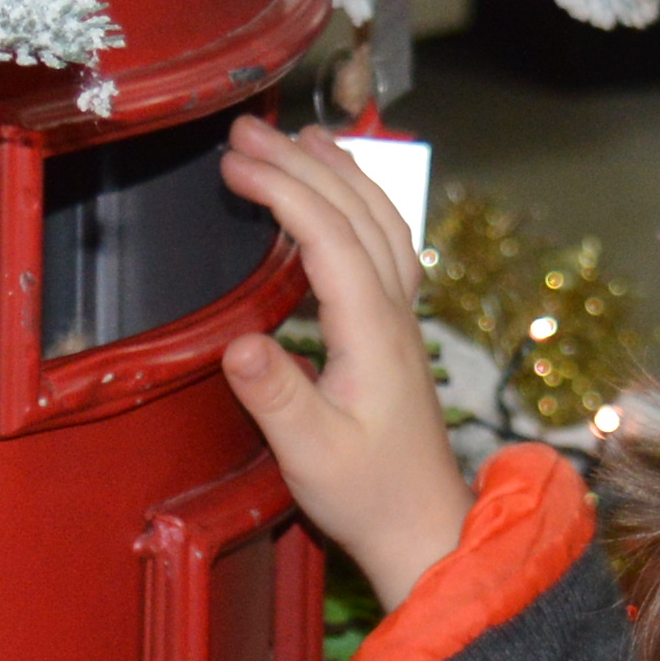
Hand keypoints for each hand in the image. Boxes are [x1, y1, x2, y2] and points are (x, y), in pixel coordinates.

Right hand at [218, 116, 472, 611]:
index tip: (234, 162)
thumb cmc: (369, 496)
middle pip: (356, 214)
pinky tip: (337, 199)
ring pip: (381, 223)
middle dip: (301, 163)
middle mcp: (395, 316)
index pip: (329, 238)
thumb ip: (274, 397)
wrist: (426, 529)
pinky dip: (358, 206)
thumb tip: (235, 342)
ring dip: (339, 174)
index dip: (282, 189)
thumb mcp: (309, 455)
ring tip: (298, 138)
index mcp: (372, 334)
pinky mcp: (397, 334)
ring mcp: (402, 321)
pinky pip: (386, 246)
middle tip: (245, 131)